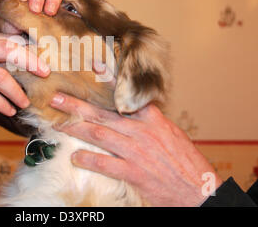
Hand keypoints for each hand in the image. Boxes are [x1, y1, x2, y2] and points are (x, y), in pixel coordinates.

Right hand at [0, 34, 49, 140]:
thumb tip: (28, 60)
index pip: (10, 38)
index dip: (31, 47)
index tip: (48, 58)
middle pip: (8, 49)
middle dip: (31, 60)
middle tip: (46, 73)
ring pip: (0, 76)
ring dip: (17, 91)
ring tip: (25, 102)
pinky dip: (3, 104)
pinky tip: (10, 110)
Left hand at [50, 94, 222, 206]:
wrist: (201, 192)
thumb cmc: (188, 164)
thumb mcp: (173, 136)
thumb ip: (152, 123)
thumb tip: (136, 113)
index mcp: (153, 121)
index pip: (128, 96)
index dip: (109, 80)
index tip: (93, 66)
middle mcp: (142, 133)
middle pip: (103, 115)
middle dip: (77, 106)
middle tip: (57, 98)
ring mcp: (136, 152)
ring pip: (99, 135)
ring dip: (75, 128)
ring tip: (58, 124)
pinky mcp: (134, 173)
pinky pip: (105, 164)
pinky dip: (88, 160)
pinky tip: (75, 157)